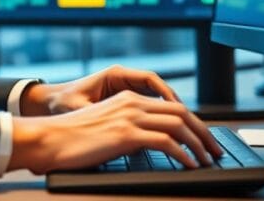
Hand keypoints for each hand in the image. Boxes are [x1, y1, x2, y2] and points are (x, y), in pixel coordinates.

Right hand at [8, 90, 222, 173]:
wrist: (48, 138)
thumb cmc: (71, 139)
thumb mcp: (104, 127)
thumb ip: (127, 130)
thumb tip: (150, 145)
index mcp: (127, 98)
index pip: (172, 106)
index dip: (194, 123)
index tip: (205, 140)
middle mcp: (131, 103)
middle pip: (182, 112)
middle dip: (204, 132)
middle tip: (215, 151)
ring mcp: (129, 116)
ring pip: (179, 125)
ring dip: (199, 144)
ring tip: (208, 161)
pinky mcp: (125, 133)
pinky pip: (166, 142)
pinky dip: (183, 154)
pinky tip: (189, 165)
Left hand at [20, 64, 181, 115]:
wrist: (51, 102)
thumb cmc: (62, 102)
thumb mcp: (78, 108)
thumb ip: (97, 114)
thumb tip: (114, 125)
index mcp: (114, 75)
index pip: (149, 79)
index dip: (166, 92)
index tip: (177, 107)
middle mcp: (122, 80)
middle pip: (158, 88)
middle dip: (174, 104)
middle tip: (188, 121)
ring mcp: (124, 90)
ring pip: (155, 98)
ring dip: (169, 111)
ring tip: (183, 128)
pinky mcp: (124, 101)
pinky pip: (147, 106)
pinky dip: (158, 116)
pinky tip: (166, 131)